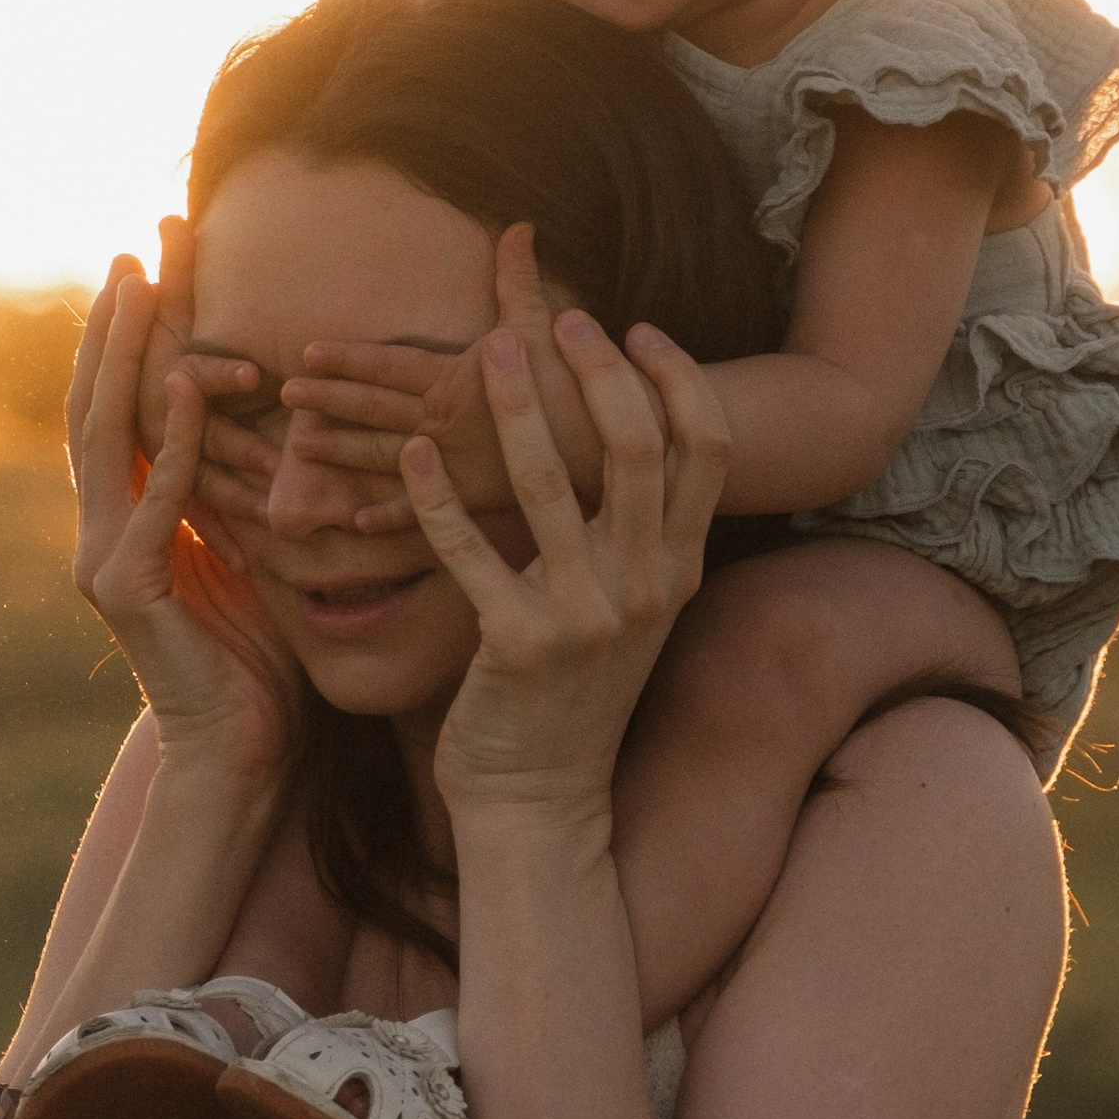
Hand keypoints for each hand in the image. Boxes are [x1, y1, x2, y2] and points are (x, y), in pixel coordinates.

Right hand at [67, 258, 299, 787]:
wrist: (244, 754)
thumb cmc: (261, 662)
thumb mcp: (253, 552)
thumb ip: (240, 490)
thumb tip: (267, 420)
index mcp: (128, 517)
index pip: (124, 405)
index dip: (131, 333)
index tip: (155, 261)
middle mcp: (101, 529)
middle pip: (101, 401)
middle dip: (118, 319)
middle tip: (141, 242)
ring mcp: (103, 558)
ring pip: (106, 435)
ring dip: (125, 355)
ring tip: (145, 284)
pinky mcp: (126, 590)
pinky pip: (154, 498)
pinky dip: (172, 440)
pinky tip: (185, 383)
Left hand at [282, 224, 601, 532]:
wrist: (613, 440)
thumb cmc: (579, 379)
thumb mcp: (545, 322)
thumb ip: (519, 278)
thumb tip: (517, 227)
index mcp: (455, 376)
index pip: (387, 363)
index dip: (347, 357)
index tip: (307, 352)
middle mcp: (443, 419)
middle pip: (373, 407)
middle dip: (327, 399)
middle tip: (284, 394)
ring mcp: (454, 462)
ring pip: (383, 455)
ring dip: (340, 452)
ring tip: (299, 449)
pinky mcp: (472, 498)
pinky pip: (423, 511)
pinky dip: (390, 516)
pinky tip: (356, 521)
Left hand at [402, 308, 730, 826]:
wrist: (542, 797)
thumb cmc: (577, 692)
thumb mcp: (632, 609)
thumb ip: (638, 533)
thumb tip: (629, 436)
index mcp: (679, 569)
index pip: (706, 448)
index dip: (677, 377)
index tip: (636, 329)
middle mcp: (645, 587)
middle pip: (636, 446)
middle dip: (597, 369)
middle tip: (560, 321)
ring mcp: (584, 617)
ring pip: (549, 484)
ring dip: (513, 405)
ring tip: (484, 349)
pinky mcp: (517, 645)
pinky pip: (468, 551)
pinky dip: (435, 497)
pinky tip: (412, 455)